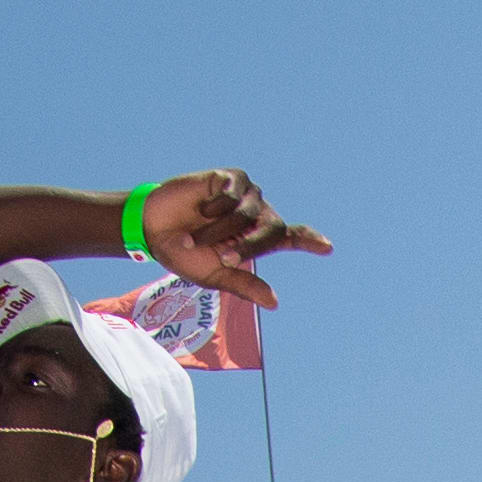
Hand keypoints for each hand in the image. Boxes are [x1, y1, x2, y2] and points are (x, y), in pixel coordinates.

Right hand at [142, 170, 329, 304]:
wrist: (154, 230)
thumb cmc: (185, 254)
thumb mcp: (215, 274)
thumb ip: (244, 284)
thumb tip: (274, 302)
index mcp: (257, 239)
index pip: (291, 238)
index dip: (310, 241)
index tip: (328, 248)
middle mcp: (256, 215)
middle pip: (273, 229)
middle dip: (249, 247)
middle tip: (224, 258)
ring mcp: (245, 195)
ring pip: (249, 213)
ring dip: (221, 230)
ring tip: (197, 236)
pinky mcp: (230, 178)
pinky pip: (234, 195)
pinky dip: (215, 208)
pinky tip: (201, 209)